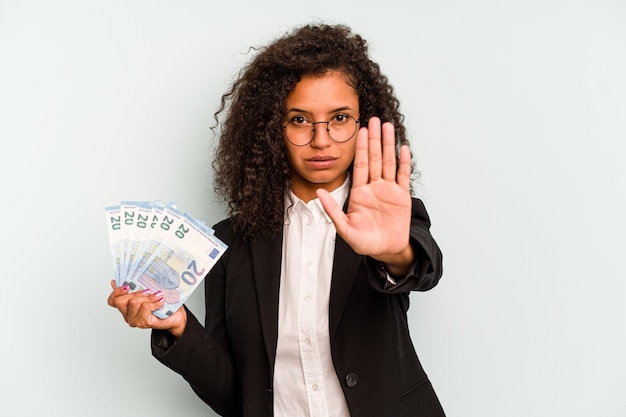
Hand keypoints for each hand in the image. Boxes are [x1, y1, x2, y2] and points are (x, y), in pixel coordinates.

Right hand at [107, 280, 186, 337]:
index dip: (116, 292)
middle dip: (135, 293)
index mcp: (126, 306)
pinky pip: (145, 308)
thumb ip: (136, 286)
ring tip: (157, 296)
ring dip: (147, 297)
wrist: (175, 317)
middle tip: (148, 290)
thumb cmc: (162, 304)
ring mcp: (134, 320)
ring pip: (133, 303)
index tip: (127, 285)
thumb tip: (123, 279)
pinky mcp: (143, 323)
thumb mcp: (148, 292)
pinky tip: (160, 302)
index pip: (112, 300)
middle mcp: (127, 314)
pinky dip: (154, 303)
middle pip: (121, 301)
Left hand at [317, 117, 413, 273]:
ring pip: (389, 162)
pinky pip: (403, 176)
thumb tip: (317, 193)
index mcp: (359, 192)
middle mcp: (374, 187)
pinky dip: (404, 162)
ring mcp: (389, 190)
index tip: (359, 131)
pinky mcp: (402, 197)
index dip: (361, 148)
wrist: (384, 251)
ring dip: (389, 144)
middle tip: (374, 119)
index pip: (360, 165)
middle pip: (375, 158)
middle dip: (374, 139)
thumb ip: (332, 210)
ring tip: (388, 126)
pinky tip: (404, 148)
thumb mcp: (344, 228)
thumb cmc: (364, 242)